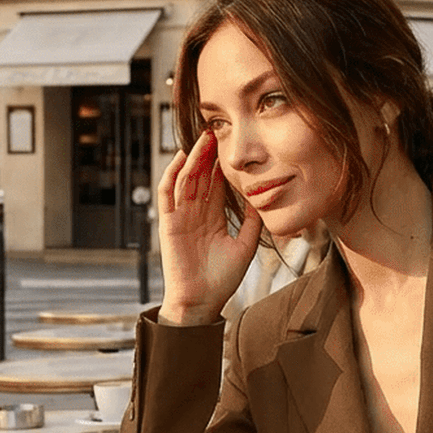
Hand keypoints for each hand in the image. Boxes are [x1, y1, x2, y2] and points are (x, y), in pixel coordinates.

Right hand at [157, 131, 261, 324]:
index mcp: (214, 217)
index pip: (218, 184)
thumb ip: (253, 222)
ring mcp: (181, 216)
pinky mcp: (168, 222)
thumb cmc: (222, 280)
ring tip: (205, 137)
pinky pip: (168, 193)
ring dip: (194, 158)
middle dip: (210, 154)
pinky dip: (172, 173)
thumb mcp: (245, 245)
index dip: (224, 164)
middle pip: (202, 176)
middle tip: (220, 130)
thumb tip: (265, 198)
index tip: (235, 144)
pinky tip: (181, 156)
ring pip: (186, 179)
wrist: (202, 302)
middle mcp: (196, 213)